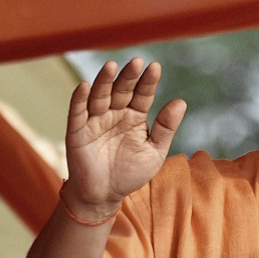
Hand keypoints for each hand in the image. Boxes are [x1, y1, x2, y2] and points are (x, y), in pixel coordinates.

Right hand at [63, 58, 186, 216]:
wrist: (104, 196)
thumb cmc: (130, 173)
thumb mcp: (154, 151)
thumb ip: (166, 127)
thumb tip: (181, 101)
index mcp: (135, 116)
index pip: (142, 95)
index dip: (148, 82)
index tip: (155, 67)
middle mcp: (115, 114)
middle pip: (122, 90)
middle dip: (129, 77)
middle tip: (137, 62)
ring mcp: (95, 121)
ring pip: (100, 96)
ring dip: (105, 81)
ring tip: (112, 66)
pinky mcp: (77, 132)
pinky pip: (77, 112)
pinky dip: (79, 99)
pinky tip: (84, 86)